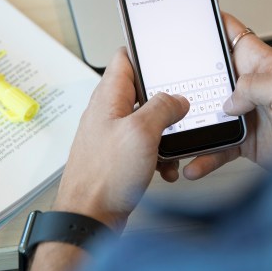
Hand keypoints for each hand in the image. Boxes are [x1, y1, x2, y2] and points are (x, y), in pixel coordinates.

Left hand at [53, 48, 188, 231]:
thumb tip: (177, 99)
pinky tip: (165, 168)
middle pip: (142, 91)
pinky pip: (146, 147)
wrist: (89, 218)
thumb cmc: (103, 177)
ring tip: (173, 147)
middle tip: (182, 109)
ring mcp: (113, 136)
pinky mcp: (119, 158)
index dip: (146, 53)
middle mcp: (108, 113)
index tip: (168, 56)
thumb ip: (162, 108)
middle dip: (166, 101)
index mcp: (108, 98)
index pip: (124, 58)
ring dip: (166, 133)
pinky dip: (159, 155)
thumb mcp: (141, 132)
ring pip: (148, 122)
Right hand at [183, 13, 271, 178]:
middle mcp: (249, 87)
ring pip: (206, 114)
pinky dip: (202, 157)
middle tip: (166, 85)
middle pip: (208, 76)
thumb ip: (256, 85)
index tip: (189, 17)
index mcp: (260, 64)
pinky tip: (193, 164)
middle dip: (187, 79)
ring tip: (173, 134)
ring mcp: (244, 114)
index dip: (212, 22)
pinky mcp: (241, 141)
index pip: (232, 34)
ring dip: (189, 125)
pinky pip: (215, 147)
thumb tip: (228, 100)